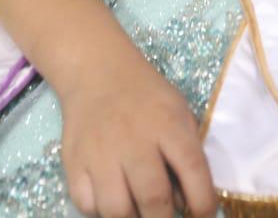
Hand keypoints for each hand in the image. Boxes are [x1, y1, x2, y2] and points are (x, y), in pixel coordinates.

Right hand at [57, 48, 217, 217]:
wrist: (97, 73)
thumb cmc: (147, 98)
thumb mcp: (179, 113)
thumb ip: (188, 154)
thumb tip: (186, 203)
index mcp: (169, 125)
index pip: (193, 170)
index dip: (203, 203)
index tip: (203, 216)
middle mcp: (135, 140)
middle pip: (153, 198)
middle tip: (164, 217)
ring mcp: (101, 153)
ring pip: (117, 210)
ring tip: (137, 210)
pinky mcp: (74, 162)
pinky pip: (87, 205)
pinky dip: (100, 211)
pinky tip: (111, 198)